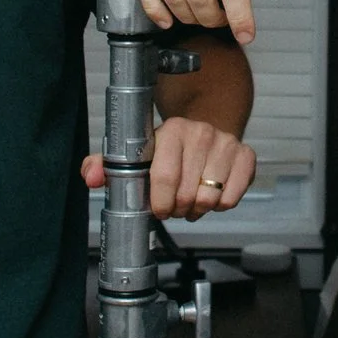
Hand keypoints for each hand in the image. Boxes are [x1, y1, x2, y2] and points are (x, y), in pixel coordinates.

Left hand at [77, 117, 258, 216]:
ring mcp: (226, 144)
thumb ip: (106, 165)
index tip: (158, 208)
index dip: (159, 201)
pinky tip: (211, 193)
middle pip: (187, 193)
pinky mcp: (246, 156)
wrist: (207, 128)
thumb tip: (91, 177)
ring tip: (191, 199)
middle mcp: (201, 133)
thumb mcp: (136, 153)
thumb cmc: (169, 149)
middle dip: (177, 209)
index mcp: (171, 130)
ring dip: (197, 208)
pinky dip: (219, 205)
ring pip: (210, 199)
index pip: (164, 176)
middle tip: (174, 205)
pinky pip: (231, 198)